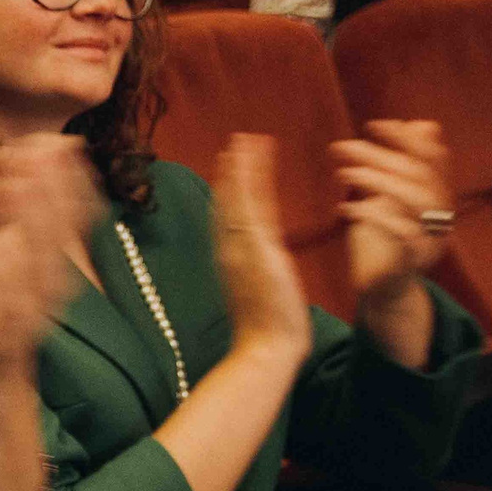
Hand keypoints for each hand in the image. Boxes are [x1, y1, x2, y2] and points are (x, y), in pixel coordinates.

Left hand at [0, 130, 98, 396]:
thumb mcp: (0, 275)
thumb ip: (4, 236)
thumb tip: (2, 195)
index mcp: (43, 271)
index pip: (65, 218)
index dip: (65, 180)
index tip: (60, 140)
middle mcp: (44, 289)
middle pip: (57, 231)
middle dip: (55, 187)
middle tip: (50, 144)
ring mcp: (25, 314)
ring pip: (36, 261)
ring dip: (33, 220)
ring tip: (26, 181)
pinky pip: (4, 303)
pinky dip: (0, 275)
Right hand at [210, 133, 312, 362]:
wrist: (265, 350)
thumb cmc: (267, 333)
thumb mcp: (260, 298)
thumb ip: (258, 277)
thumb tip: (263, 268)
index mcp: (231, 261)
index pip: (226, 219)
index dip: (227, 193)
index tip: (230, 170)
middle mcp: (229, 249)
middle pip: (224, 203)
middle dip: (228, 173)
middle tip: (232, 144)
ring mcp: (239, 246)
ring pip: (234, 197)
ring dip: (238, 166)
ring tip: (244, 140)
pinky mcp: (255, 245)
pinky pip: (248, 202)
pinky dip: (247, 176)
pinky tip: (251, 156)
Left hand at [334, 119, 453, 304]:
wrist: (384, 291)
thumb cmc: (383, 240)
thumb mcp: (391, 198)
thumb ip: (403, 165)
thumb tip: (421, 123)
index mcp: (437, 199)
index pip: (433, 159)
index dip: (407, 138)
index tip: (373, 124)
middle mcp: (441, 217)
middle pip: (418, 176)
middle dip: (378, 156)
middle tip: (340, 147)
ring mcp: (430, 241)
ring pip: (415, 201)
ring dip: (376, 181)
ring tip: (342, 174)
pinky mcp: (412, 263)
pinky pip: (402, 234)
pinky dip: (373, 216)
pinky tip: (345, 208)